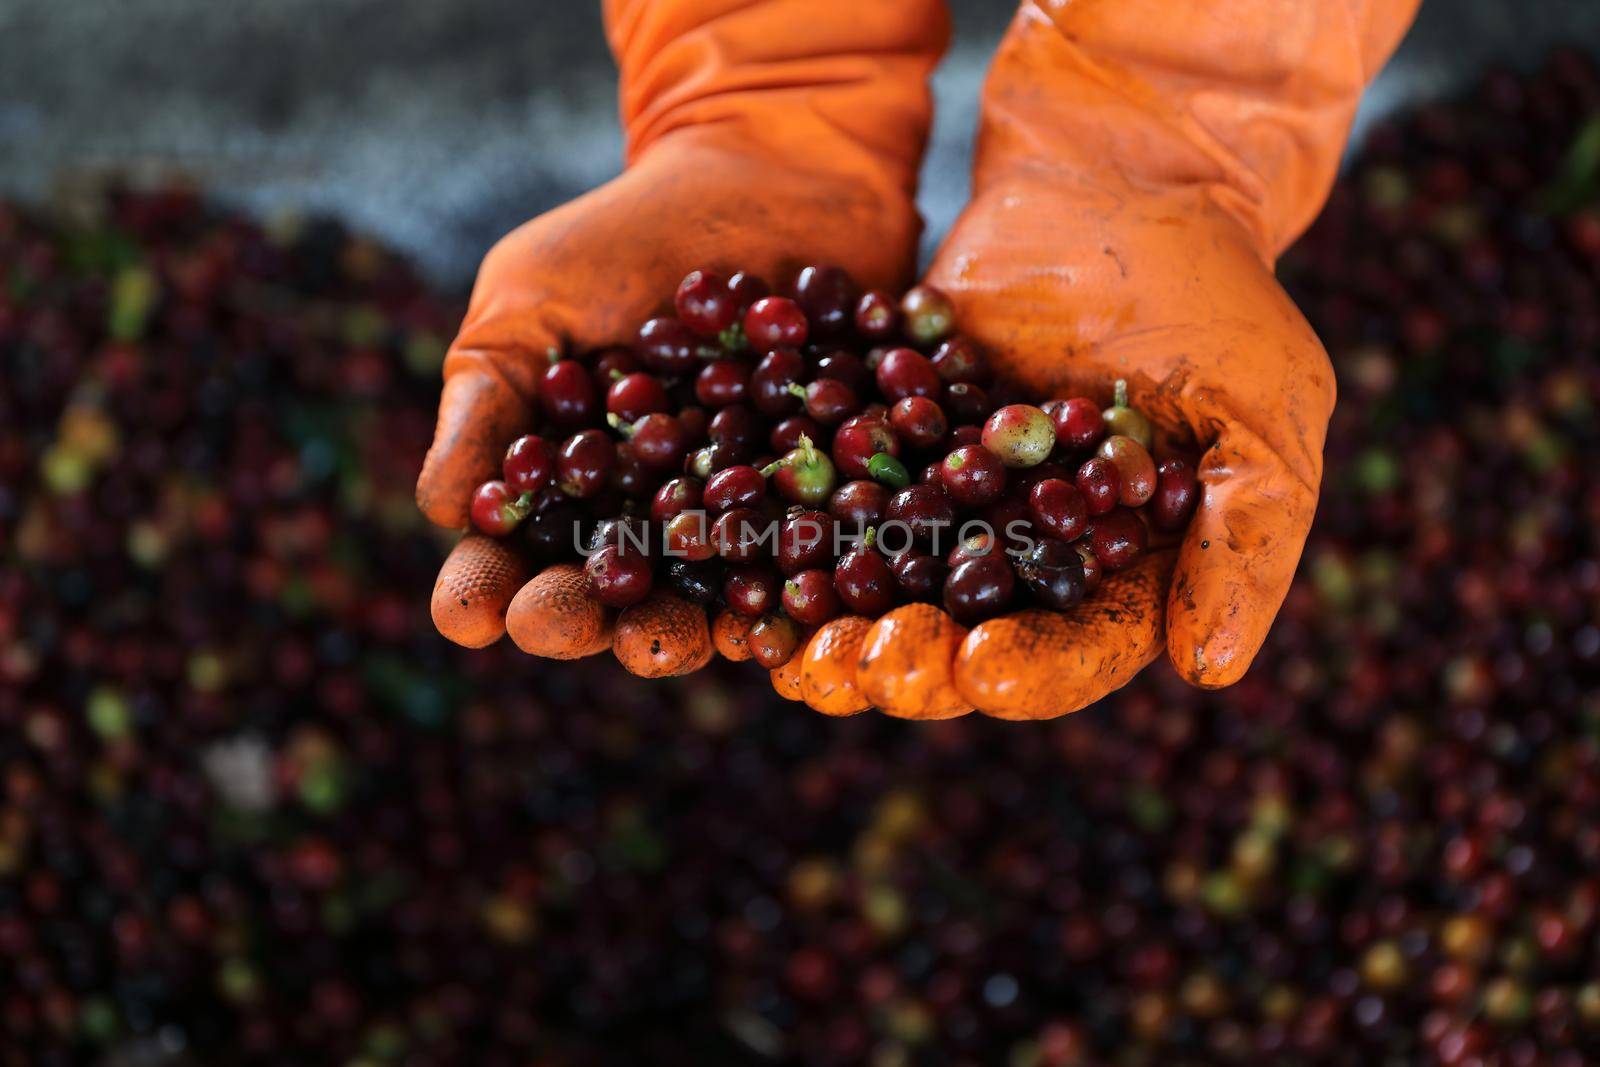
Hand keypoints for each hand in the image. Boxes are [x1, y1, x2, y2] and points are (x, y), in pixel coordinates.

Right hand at [420, 0, 945, 672]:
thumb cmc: (628, 233)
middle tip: (559, 623)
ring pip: (702, 598)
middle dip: (576, 621)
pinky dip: (792, 590)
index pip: (510, 557)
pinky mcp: (823, 503)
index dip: (483, 592)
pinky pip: (808, 561)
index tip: (466, 612)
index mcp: (564, 485)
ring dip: (678, 630)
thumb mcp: (532, 296)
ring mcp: (737, 519)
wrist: (774, 171)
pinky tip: (774, 614)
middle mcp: (647, 518)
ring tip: (660, 640)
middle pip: (604, 595)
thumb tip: (444, 510)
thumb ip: (487, 396)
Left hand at [775, 0, 1419, 717]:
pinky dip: (786, 534)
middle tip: (860, 672)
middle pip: (961, 641)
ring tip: (792, 651)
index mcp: (1116, 573)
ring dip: (832, 630)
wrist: (1110, 180)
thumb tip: (1212, 670)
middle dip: (908, 668)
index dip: (1032, 674)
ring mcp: (940, 506)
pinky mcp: (876, 447)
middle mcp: (1019, 558)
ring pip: (881, 591)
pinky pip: (827, 501)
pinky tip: (742, 564)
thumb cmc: (1210, 293)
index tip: (984, 673)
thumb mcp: (1260, 409)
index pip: (1077, 649)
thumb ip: (1247, 534)